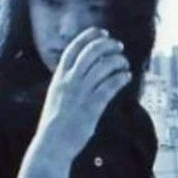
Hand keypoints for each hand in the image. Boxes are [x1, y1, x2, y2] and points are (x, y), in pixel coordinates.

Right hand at [35, 27, 130, 159]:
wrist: (52, 144)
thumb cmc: (55, 123)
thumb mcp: (57, 96)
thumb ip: (68, 83)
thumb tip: (86, 71)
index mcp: (59, 77)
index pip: (74, 48)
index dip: (89, 36)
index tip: (102, 32)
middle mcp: (69, 82)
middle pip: (91, 53)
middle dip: (107, 45)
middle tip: (118, 46)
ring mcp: (81, 93)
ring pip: (103, 67)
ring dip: (117, 61)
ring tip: (124, 63)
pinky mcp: (92, 107)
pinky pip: (110, 86)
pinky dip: (121, 78)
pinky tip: (126, 76)